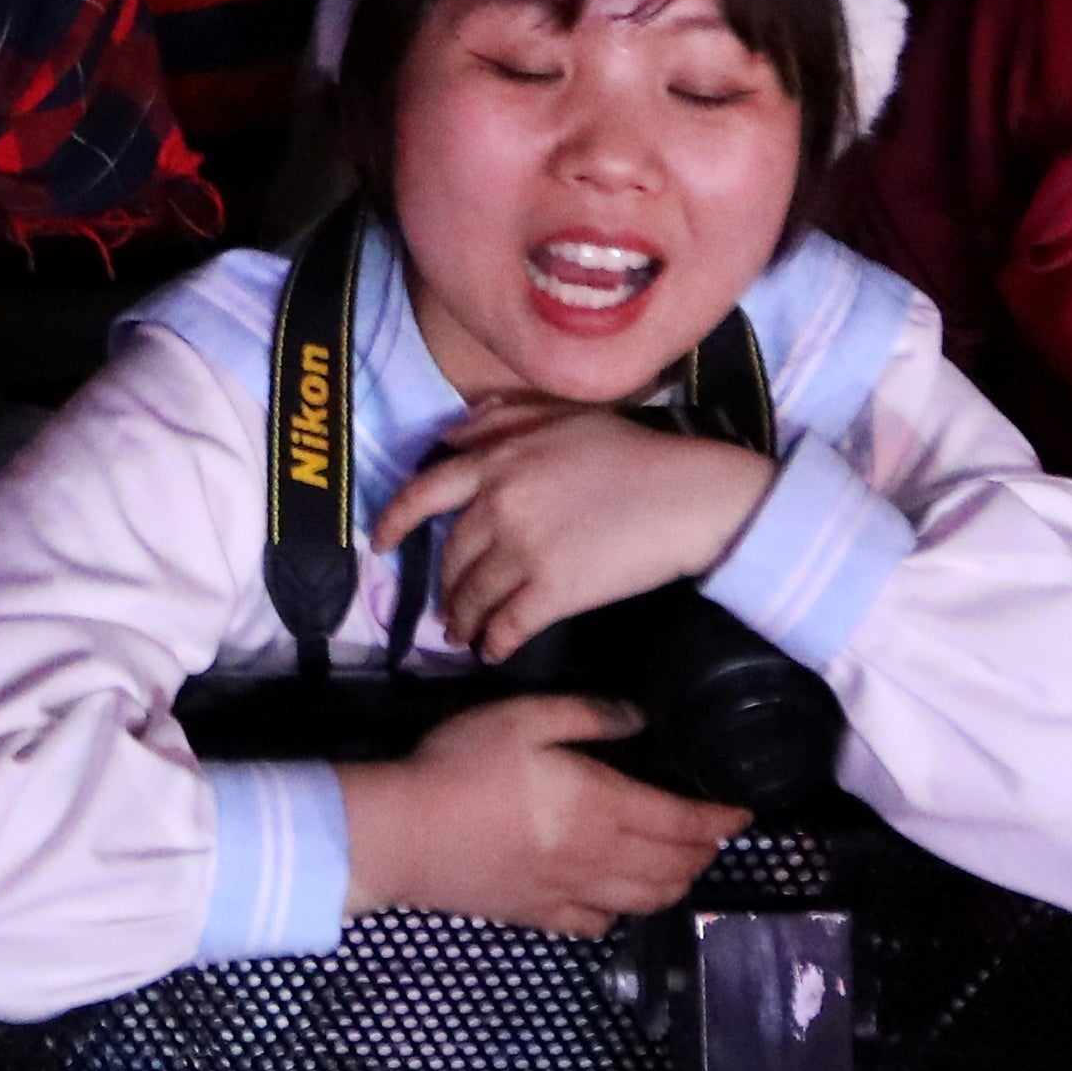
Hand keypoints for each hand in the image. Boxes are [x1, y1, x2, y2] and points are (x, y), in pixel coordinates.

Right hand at [334, 693, 741, 932]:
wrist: (401, 834)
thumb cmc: (461, 766)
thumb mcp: (522, 718)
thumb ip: (588, 716)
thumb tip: (641, 719)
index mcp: (602, 808)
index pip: (682, 822)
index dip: (719, 820)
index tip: (743, 812)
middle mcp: (599, 859)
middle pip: (674, 868)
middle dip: (704, 853)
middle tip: (712, 834)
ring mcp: (570, 894)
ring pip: (646, 901)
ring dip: (675, 884)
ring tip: (681, 865)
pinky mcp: (539, 915)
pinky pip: (599, 924)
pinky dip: (623, 911)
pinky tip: (619, 897)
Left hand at [380, 403, 773, 660]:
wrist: (689, 496)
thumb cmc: (632, 452)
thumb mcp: (563, 419)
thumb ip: (503, 421)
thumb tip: (454, 434)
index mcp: (498, 461)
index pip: (424, 492)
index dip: (395, 522)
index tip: (382, 543)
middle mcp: (499, 504)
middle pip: (451, 555)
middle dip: (446, 584)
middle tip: (447, 605)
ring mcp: (523, 549)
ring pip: (473, 595)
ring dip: (464, 620)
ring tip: (464, 633)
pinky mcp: (553, 590)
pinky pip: (507, 624)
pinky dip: (494, 642)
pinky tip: (493, 651)